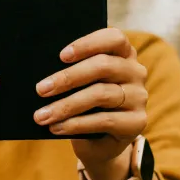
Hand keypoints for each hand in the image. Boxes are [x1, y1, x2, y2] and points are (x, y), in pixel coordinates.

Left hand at [33, 28, 147, 179]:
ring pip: (100, 94)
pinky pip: (104, 120)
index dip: (88, 44)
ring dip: (66, 105)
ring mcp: (139, 96)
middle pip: (103, 66)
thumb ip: (70, 71)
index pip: (114, 38)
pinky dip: (76, 124)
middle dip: (68, 77)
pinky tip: (57, 128)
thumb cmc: (84, 104)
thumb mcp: (79, 84)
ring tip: (42, 115)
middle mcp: (135, 71)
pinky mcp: (137, 122)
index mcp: (123, 53)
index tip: (62, 56)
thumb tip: (43, 70)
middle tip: (40, 89)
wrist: (100, 141)